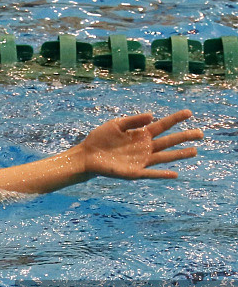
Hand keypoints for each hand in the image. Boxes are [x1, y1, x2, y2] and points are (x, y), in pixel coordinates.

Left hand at [81, 109, 202, 178]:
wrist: (87, 155)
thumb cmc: (100, 138)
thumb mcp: (116, 124)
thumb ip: (133, 120)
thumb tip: (152, 116)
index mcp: (141, 134)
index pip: (162, 125)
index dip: (175, 119)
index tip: (189, 112)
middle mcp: (144, 147)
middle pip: (168, 141)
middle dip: (184, 137)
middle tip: (201, 133)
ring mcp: (141, 160)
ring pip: (164, 157)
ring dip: (179, 155)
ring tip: (195, 151)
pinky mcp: (134, 172)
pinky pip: (151, 174)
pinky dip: (162, 174)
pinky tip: (175, 174)